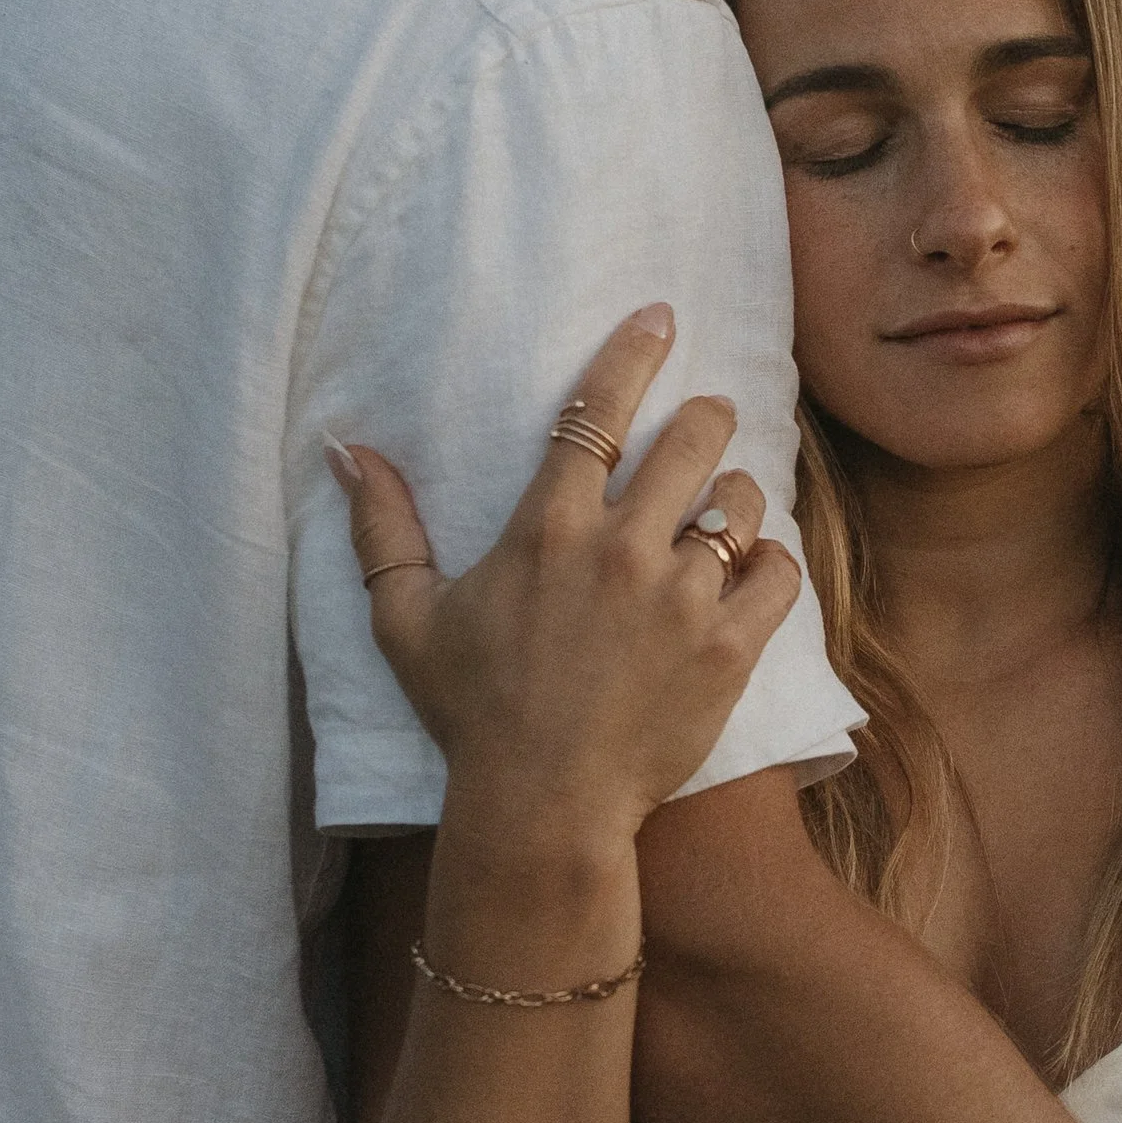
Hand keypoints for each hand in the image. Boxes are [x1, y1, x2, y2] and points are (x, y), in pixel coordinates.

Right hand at [328, 306, 799, 870]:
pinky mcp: (728, 647)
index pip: (596, 412)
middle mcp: (621, 549)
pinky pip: (777, 572)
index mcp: (548, 529)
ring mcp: (681, 597)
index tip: (661, 318)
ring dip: (737, 494)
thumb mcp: (406, 620)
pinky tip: (754, 570)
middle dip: (708, 416)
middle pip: (691, 439)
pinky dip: (771, 562)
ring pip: (739, 503)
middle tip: (711, 418)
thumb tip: (344, 450)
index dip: (634, 353)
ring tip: (725, 507)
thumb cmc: (471, 713)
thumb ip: (382, 529)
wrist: (542, 805)